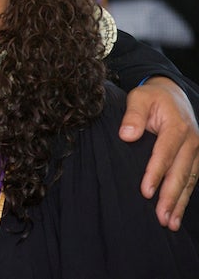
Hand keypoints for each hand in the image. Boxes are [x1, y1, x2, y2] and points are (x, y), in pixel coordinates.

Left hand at [120, 76, 198, 229]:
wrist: (173, 94)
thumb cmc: (152, 98)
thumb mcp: (139, 97)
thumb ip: (133, 115)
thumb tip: (126, 135)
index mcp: (177, 126)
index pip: (164, 153)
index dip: (155, 173)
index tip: (146, 191)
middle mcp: (191, 141)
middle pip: (180, 172)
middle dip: (170, 197)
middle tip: (161, 218)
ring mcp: (196, 150)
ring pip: (189, 180)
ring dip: (179, 203)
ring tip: (170, 223)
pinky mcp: (196, 158)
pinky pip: (192, 180)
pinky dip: (185, 197)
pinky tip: (177, 212)